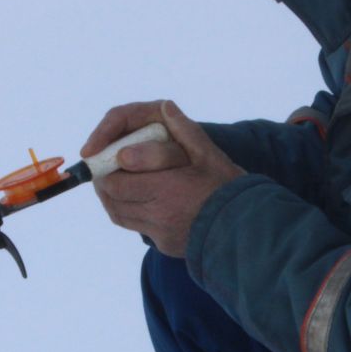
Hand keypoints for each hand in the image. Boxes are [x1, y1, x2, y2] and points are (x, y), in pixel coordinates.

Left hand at [82, 100, 243, 257]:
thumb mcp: (209, 155)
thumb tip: (165, 108)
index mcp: (167, 188)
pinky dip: (128, 213)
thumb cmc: (227, 187)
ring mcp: (160, 231)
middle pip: (114, 198)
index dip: (105, 169)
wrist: (245, 227)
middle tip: (106, 169)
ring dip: (113, 198)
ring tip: (116, 183)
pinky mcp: (164, 244)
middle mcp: (159, 213)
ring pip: (119, 215)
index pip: (117, 181)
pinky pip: (136, 227)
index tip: (107, 157)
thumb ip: (185, 131)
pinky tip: (135, 200)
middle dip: (105, 181)